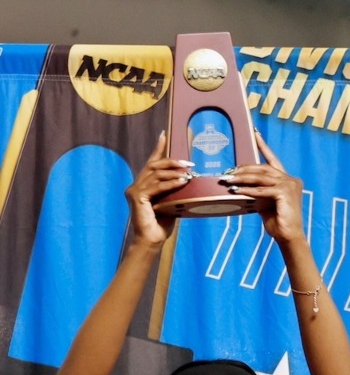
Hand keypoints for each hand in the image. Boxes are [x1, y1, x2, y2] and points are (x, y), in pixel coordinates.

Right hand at [124, 131, 185, 246]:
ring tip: (189, 173)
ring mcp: (135, 191)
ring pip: (155, 174)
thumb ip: (175, 190)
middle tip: (189, 163)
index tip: (165, 134)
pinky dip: (171, 183)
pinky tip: (183, 182)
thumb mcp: (172, 202)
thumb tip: (189, 179)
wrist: (152, 240)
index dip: (158, 148)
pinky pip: (156, 187)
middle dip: (172, 161)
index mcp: (143, 185)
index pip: (151, 163)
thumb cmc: (163, 223)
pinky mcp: (137, 198)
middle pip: (154, 165)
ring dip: (174, 172)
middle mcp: (136, 185)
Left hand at [228, 132, 305, 242]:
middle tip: (227, 173)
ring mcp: (290, 186)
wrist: (289, 236)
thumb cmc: (277, 221)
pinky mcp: (285, 194)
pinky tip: (236, 191)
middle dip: (243, 169)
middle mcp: (291, 180)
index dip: (263, 145)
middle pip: (263, 168)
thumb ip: (257, 190)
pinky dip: (248, 190)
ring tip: (227, 181)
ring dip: (242, 178)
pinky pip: (262, 190)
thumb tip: (238, 183)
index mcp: (287, 179)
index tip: (254, 132)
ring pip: (261, 177)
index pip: (272, 159)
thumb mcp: (264, 202)